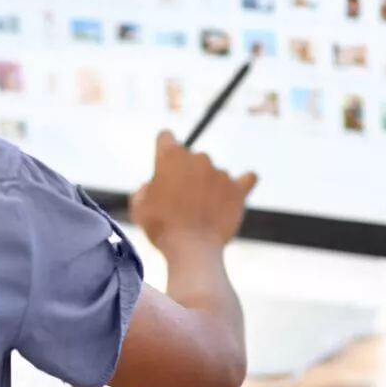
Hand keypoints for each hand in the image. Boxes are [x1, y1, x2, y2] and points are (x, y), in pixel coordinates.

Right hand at [130, 131, 257, 254]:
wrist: (192, 249)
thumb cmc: (161, 228)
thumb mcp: (139, 207)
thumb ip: (145, 188)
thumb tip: (153, 186)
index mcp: (170, 156)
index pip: (166, 137)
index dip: (163, 150)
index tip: (164, 165)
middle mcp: (198, 158)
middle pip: (191, 158)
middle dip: (186, 174)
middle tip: (181, 201)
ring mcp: (220, 172)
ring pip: (213, 173)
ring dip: (208, 186)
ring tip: (202, 212)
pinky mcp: (238, 189)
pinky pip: (246, 179)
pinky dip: (243, 183)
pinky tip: (246, 182)